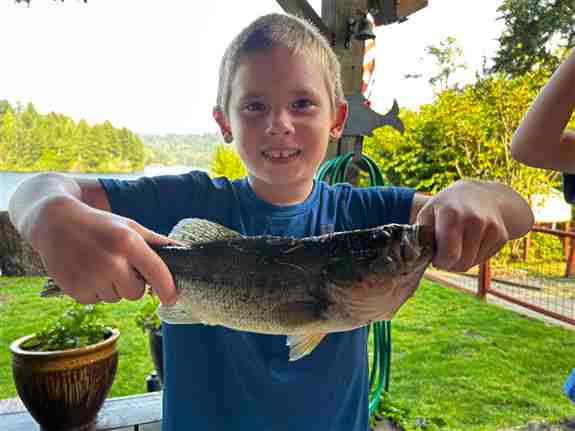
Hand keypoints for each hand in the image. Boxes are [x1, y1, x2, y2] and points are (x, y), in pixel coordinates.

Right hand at [30, 197, 177, 304]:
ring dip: (112, 286)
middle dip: (132, 283)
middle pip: (136, 293)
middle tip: (119, 265)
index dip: (168, 289)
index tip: (173, 298)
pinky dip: (94, 290)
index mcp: (129, 242)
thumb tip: (182, 249)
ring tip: (98, 264)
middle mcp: (111, 261)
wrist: (55, 223)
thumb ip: (155, 241)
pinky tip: (86, 271)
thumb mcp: (129, 226)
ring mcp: (92, 277)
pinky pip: (97, 301)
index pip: (157, 272)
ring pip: (116, 298)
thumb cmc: (99, 224)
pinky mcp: (75, 289)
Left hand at [415, 180, 529, 271]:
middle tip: (444, 256)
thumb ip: (421, 234)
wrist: (481, 194)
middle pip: (462, 263)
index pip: (449, 255)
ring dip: (461, 261)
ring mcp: (491, 227)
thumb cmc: (447, 206)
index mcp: (452, 214)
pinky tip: (470, 242)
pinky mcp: (501, 235)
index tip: (435, 257)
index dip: (440, 262)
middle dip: (449, 265)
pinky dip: (474, 256)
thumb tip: (419, 253)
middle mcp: (474, 220)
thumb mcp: (428, 213)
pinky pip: (484, 259)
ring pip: (472, 263)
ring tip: (456, 246)